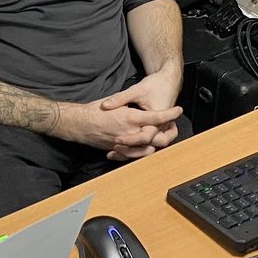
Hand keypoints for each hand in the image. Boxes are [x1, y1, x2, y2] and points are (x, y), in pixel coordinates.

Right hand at [58, 100, 181, 159]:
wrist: (79, 123)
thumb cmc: (95, 110)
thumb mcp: (115, 102)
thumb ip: (131, 106)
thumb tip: (143, 106)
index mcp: (130, 117)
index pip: (156, 117)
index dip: (169, 114)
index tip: (177, 110)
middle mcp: (129, 132)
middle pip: (156, 138)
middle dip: (167, 133)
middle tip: (172, 126)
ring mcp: (124, 143)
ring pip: (148, 149)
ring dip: (157, 143)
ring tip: (162, 134)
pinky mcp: (118, 150)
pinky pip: (134, 155)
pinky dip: (142, 151)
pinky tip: (146, 145)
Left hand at [98, 70, 183, 157]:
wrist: (169, 81)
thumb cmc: (156, 85)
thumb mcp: (136, 90)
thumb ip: (120, 98)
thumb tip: (105, 105)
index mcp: (158, 120)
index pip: (145, 137)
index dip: (130, 140)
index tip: (117, 139)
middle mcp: (160, 128)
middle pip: (148, 149)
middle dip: (132, 151)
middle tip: (115, 147)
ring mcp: (159, 130)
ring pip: (147, 149)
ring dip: (132, 152)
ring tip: (115, 151)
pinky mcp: (155, 130)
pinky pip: (146, 144)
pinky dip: (134, 148)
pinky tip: (119, 149)